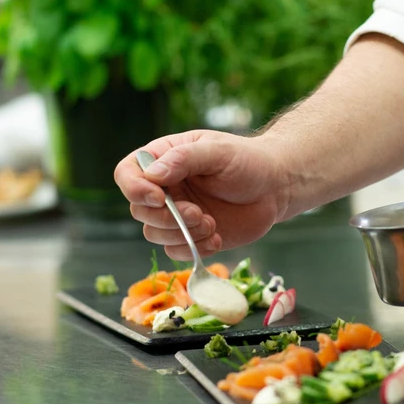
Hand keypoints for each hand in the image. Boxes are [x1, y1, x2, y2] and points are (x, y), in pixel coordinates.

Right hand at [114, 130, 289, 260]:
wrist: (276, 188)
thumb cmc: (248, 161)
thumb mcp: (218, 152)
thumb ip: (185, 159)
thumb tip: (153, 174)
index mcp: (164, 159)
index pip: (127, 173)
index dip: (135, 188)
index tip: (160, 198)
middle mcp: (164, 188)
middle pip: (139, 209)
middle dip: (167, 218)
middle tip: (198, 214)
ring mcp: (176, 214)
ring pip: (154, 234)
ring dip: (182, 234)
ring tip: (212, 223)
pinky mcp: (191, 236)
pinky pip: (175, 251)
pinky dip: (195, 248)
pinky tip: (218, 236)